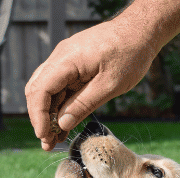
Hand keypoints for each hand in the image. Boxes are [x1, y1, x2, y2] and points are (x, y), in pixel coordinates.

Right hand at [25, 21, 156, 150]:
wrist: (141, 31)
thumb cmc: (130, 53)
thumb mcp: (110, 84)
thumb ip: (83, 104)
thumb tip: (62, 124)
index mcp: (67, 60)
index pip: (40, 90)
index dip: (38, 116)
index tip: (44, 136)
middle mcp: (60, 57)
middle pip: (38, 91)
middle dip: (40, 118)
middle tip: (48, 143)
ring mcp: (66, 60)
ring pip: (47, 90)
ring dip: (49, 114)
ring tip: (55, 139)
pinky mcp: (73, 64)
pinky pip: (60, 87)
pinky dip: (60, 105)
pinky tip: (64, 125)